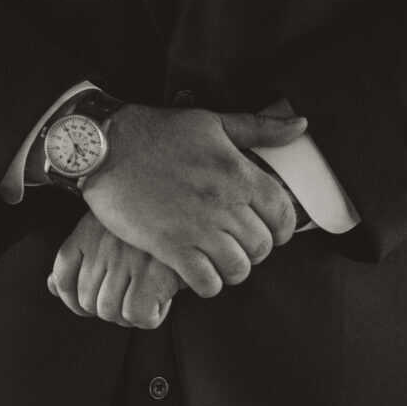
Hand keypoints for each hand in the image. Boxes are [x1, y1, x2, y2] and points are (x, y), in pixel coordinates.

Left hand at [48, 212, 180, 327]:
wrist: (195, 213)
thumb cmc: (154, 227)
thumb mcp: (111, 230)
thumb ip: (80, 258)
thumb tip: (52, 287)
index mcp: (89, 230)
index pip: (63, 273)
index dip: (70, 298)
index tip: (85, 305)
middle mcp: (103, 244)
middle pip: (87, 301)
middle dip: (107, 310)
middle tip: (131, 298)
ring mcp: (126, 259)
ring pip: (109, 311)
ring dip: (128, 316)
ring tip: (147, 299)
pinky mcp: (152, 273)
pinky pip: (136, 315)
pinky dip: (149, 317)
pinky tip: (161, 302)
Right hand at [78, 105, 310, 297]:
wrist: (105, 146)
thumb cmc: (158, 131)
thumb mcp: (212, 122)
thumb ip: (259, 128)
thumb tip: (300, 125)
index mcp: (238, 171)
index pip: (283, 214)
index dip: (281, 229)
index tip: (267, 230)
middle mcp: (224, 201)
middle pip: (261, 246)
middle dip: (253, 250)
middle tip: (236, 244)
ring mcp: (197, 226)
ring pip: (237, 268)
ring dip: (231, 269)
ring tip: (218, 260)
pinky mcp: (169, 245)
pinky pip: (205, 282)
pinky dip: (206, 283)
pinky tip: (197, 271)